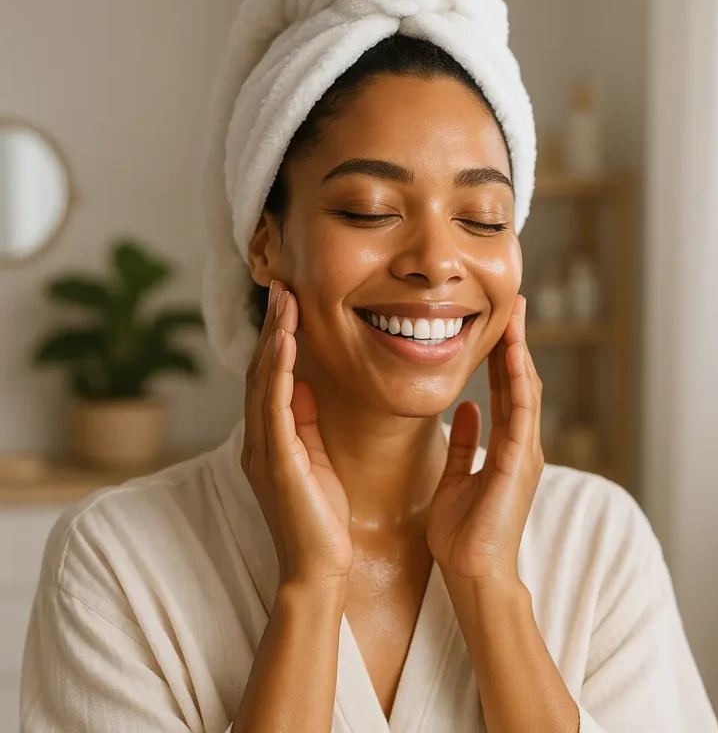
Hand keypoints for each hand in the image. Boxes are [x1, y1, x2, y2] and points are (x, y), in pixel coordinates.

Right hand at [241, 281, 352, 587]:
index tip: (288, 303)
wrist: (319, 569)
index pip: (269, 377)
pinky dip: (277, 370)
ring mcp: (263, 449)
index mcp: (270, 438)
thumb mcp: (316, 459)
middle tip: (281, 285)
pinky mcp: (276, 461)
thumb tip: (303, 384)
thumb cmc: (322, 517)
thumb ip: (305, 423)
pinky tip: (284, 341)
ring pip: (262, 380)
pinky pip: (275, 406)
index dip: (276, 339)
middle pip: (260, 370)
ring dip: (272, 337)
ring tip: (283, 299)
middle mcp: (259, 439)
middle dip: (271, 327)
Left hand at [427, 295, 543, 584]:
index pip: (507, 390)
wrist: (472, 572)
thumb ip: (465, 444)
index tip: (497, 322)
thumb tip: (468, 409)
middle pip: (520, 382)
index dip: (503, 355)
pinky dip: (518, 383)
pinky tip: (513, 355)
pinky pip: (521, 415)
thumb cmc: (464, 531)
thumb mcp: (458, 477)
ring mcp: (525, 454)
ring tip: (516, 316)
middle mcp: (521, 445)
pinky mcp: (519, 465)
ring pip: (525, 391)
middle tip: (515, 304)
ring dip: (520, 352)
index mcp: (507, 447)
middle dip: (516, 342)